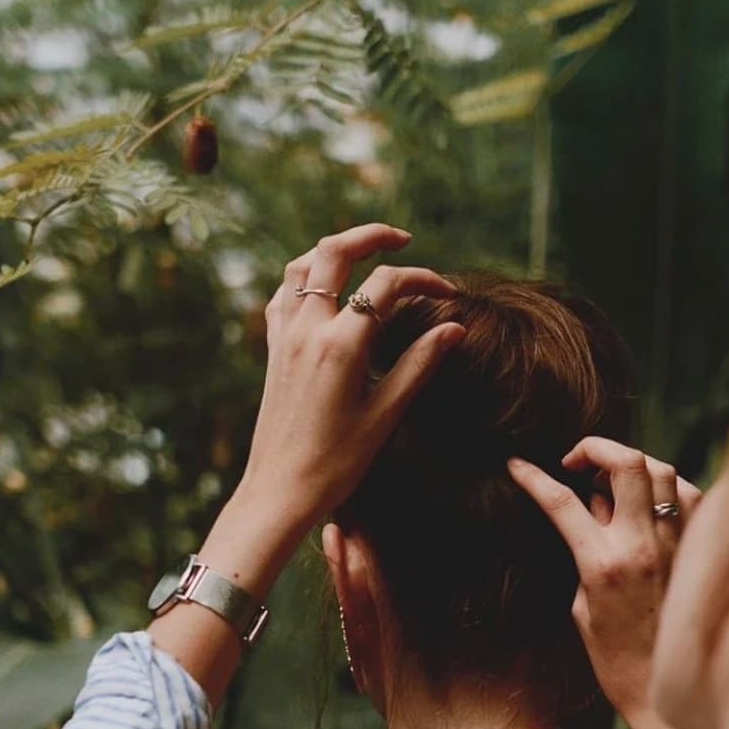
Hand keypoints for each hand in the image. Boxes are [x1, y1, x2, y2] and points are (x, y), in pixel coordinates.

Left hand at [242, 222, 464, 528]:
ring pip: (302, 266)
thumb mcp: (385, 414)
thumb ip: (420, 364)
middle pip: (334, 252)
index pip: (385, 286)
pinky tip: (323, 288)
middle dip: (370, 236)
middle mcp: (307, 330)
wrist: (280, 492)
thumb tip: (455, 327)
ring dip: (333, 249)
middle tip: (401, 239)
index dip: (422, 279)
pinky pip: (283, 295)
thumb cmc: (337, 463)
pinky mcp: (273, 350)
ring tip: (363, 254)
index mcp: (340, 345)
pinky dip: (306, 277)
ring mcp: (284, 337)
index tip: (448, 292)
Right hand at [508, 437, 700, 727]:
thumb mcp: (582, 606)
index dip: (534, 477)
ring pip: (660, 470)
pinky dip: (666, 486)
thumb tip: (594, 508)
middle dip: (594, 448)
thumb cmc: (614, 659)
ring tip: (612, 481)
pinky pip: (689, 495)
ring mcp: (676, 546)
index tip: (517, 466)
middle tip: (577, 463)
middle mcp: (643, 547)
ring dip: (631, 464)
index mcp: (602, 565)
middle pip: (625, 461)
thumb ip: (586, 549)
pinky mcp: (698, 551)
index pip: (563, 502)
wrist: (666, 692)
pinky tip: (650, 500)